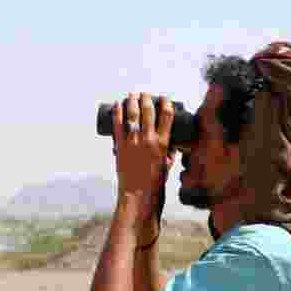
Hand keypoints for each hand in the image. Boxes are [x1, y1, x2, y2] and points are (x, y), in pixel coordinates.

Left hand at [113, 92, 176, 222]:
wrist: (138, 197)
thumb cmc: (155, 185)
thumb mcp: (167, 166)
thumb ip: (169, 153)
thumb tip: (172, 144)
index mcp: (163, 144)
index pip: (167, 115)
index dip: (166, 103)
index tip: (164, 98)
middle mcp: (148, 140)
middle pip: (148, 110)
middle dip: (147, 98)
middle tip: (145, 94)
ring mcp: (133, 142)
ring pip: (132, 114)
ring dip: (132, 100)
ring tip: (132, 95)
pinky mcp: (120, 146)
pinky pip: (118, 124)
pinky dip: (117, 112)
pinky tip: (118, 104)